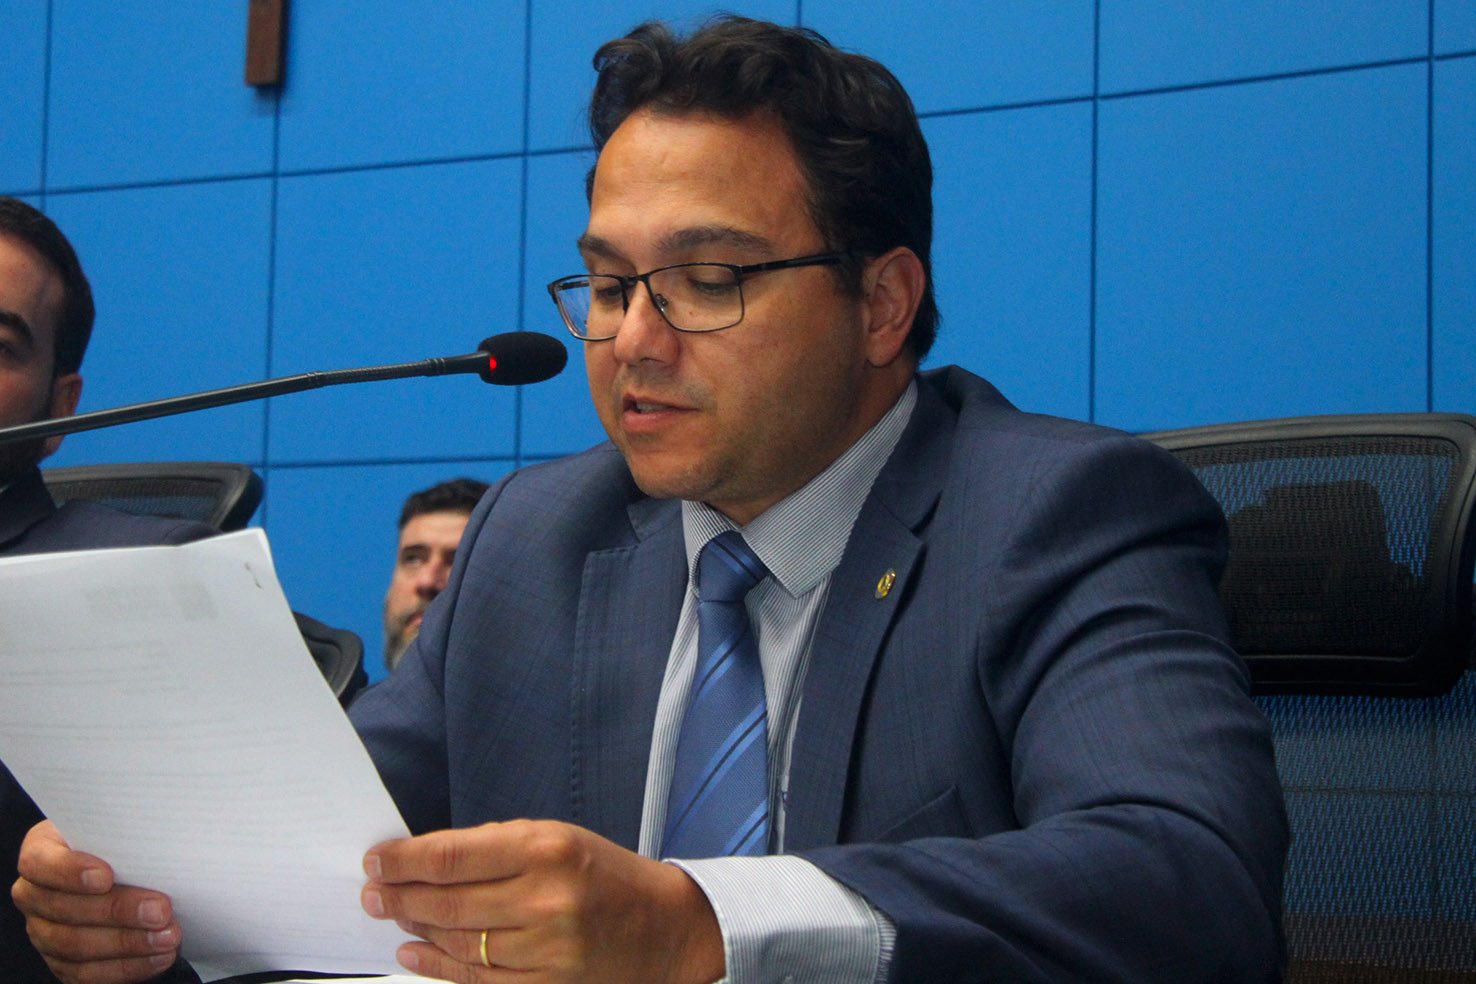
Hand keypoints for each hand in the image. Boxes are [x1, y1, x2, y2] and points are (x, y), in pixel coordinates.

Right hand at [11, 820, 181, 983]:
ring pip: (75, 945)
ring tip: (167, 936)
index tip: (106, 876)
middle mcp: (36, 894)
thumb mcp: (124, 828)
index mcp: (43, 851)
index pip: (39, 863)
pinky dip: (127, 967)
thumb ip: (129, 835)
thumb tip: (163, 840)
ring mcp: (45, 931)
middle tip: (160, 910)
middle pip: (63, 909)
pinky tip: (158, 957)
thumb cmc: (126, 842)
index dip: (68, 872)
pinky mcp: (64, 962)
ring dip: (127, 943)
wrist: (131, 869)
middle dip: (117, 911)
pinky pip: (88, 973)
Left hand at [362, 819, 723, 983]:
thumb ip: (494, 845)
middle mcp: (546, 899)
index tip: (376, 860)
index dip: (403, 860)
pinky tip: (415, 953)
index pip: (451, 856)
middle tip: (372, 892)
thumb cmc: (605, 874)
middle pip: (446, 903)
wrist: (663, 927)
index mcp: (547, 849)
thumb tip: (424, 859)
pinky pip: (476, 980)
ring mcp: (546, 950)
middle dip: (398, 897)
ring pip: (456, 943)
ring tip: (395, 916)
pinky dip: (437, 967)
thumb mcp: (557, 837)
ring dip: (415, 930)